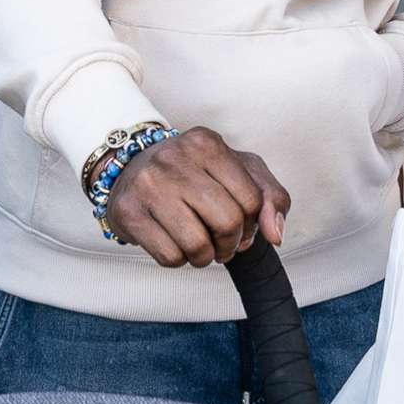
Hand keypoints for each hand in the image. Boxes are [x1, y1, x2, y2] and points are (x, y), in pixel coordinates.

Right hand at [104, 127, 289, 267]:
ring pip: (198, 245)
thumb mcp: (238, 171)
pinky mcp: (128, 212)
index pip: (252, 199)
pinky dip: (178, 259)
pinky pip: (170, 257)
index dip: (252, 224)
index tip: (241, 226)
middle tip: (222, 243)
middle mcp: (175, 159)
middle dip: (230, 244)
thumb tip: (275, 234)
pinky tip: (174, 241)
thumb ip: (270, 197)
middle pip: (227, 223)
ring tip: (199, 245)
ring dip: (205, 257)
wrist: (130, 169)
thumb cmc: (192, 172)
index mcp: (206, 143)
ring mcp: (148, 185)